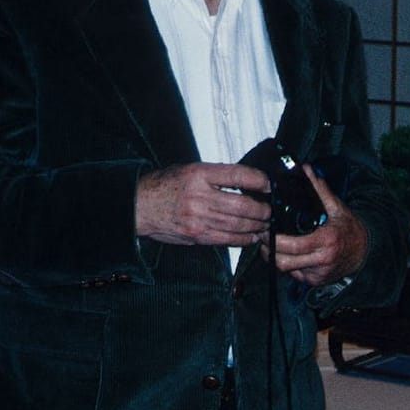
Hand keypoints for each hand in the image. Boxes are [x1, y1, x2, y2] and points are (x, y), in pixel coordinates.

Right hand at [135, 161, 272, 246]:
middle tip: (270, 210)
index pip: (238, 175)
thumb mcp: (190, 170)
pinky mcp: (196, 236)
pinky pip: (227, 240)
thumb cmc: (165, 185)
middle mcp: (200, 196)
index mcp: (199, 174)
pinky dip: (243, 239)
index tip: (269, 185)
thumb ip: (217, 175)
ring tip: (265, 224)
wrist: (139, 206)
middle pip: (243, 205)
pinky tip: (252, 236)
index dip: (259, 180)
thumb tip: (248, 182)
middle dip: (262, 210)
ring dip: (257, 226)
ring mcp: (198, 218)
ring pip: (238, 225)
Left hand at [269, 164, 368, 287]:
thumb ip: (320, 189)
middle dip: (268, 250)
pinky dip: (287, 265)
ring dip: (275, 258)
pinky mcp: (315, 281)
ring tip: (269, 244)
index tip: (266, 230)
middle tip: (261, 237)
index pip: (294, 246)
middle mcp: (322, 260)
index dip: (275, 240)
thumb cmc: (350, 229)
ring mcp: (318, 274)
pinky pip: (294, 275)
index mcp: (326, 241)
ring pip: (286, 270)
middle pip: (284, 262)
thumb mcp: (337, 208)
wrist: (366, 252)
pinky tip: (285, 253)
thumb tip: (307, 170)